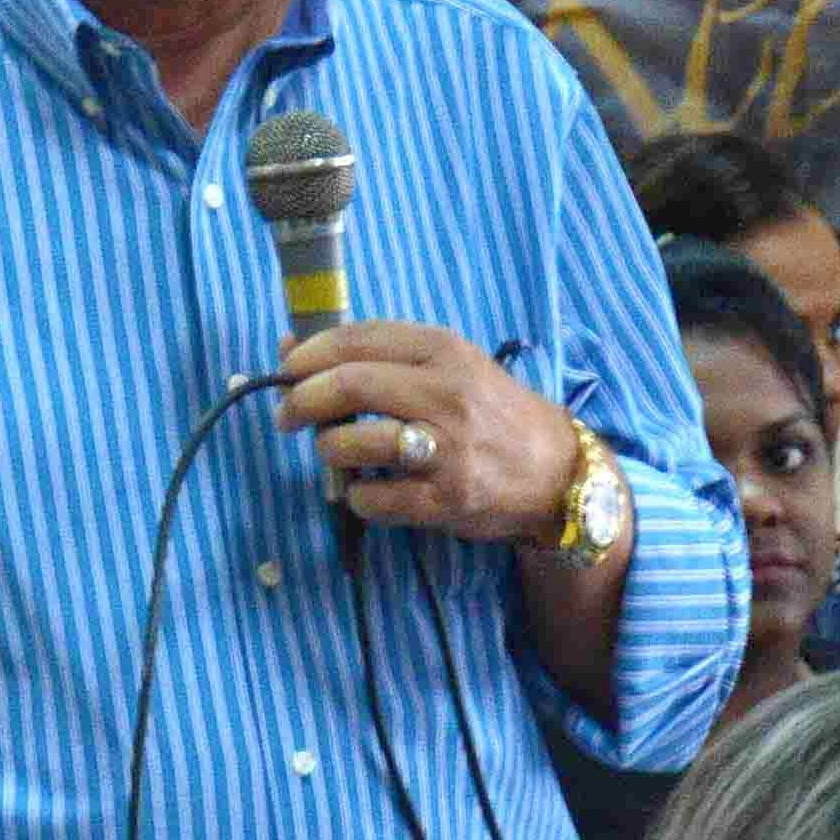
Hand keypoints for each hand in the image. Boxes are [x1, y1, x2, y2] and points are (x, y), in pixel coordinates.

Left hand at [275, 324, 579, 545]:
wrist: (554, 471)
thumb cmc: (489, 410)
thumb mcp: (447, 365)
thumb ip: (378, 353)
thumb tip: (290, 344)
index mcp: (444, 349)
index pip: (357, 339)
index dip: (308, 353)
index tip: (284, 369)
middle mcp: (446, 393)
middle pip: (348, 385)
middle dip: (301, 401)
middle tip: (286, 415)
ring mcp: (447, 449)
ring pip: (353, 443)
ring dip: (328, 449)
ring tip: (333, 451)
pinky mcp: (446, 500)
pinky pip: (373, 500)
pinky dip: (356, 497)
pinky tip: (365, 490)